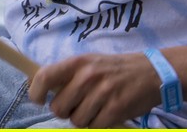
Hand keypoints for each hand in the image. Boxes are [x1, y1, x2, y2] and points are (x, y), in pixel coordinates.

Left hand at [29, 52, 161, 127]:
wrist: (151, 72)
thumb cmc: (114, 69)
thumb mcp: (90, 62)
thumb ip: (67, 74)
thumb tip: (39, 85)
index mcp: (78, 62)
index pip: (45, 76)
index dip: (35, 91)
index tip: (37, 100)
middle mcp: (87, 76)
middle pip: (58, 107)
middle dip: (65, 111)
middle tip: (77, 105)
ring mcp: (102, 93)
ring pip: (76, 121)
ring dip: (83, 119)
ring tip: (95, 108)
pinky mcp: (116, 109)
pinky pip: (94, 127)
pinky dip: (98, 125)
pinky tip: (106, 113)